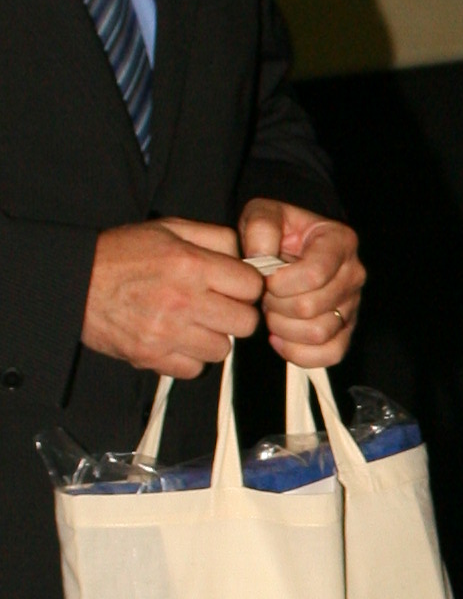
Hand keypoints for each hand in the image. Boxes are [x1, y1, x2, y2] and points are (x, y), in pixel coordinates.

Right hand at [81, 217, 265, 376]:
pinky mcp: (151, 356)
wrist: (74, 281)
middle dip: (236, 314)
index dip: (246, 286)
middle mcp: (183, 300)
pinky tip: (176, 340)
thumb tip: (249, 255)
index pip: (252, 286)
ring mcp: (167, 332)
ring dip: (212, 338)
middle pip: (246, 323)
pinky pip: (194, 369)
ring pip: (222, 349)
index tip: (235, 286)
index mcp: (191, 265)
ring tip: (192, 323)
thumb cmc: (122, 253)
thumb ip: (215, 237)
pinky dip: (189, 358)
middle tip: (217, 307)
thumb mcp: (169, 229)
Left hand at [240, 203, 364, 367]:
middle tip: (264, 295)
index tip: (264, 279)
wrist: (290, 247)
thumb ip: (261, 227)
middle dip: (276, 305)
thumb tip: (261, 258)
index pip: (314, 274)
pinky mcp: (345, 330)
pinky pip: (330, 354)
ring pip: (318, 334)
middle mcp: (353, 275)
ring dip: (283, 328)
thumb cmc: (279, 231)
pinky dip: (298, 353)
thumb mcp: (265, 213)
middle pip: (311, 307)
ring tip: (271, 312)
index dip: (280, 283)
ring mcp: (352, 305)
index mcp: (340, 242)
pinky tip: (279, 338)